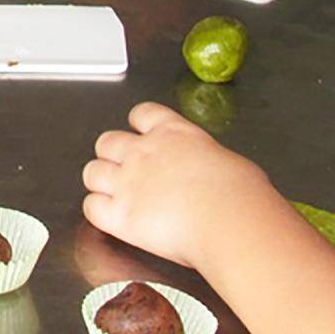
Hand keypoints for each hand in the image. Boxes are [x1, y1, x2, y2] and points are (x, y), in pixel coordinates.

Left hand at [81, 102, 279, 271]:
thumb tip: (213, 172)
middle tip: (125, 171)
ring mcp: (128, 181)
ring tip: (115, 196)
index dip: (137, 125)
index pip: (142, 114)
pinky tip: (112, 219)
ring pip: (92, 172)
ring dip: (101, 183)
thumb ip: (207, 160)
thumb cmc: (242, 196)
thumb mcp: (230, 161)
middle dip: (112, 155)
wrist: (232, 222)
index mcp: (174, 133)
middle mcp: (144, 151)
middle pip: (107, 141)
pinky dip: (98, 213)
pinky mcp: (120, 214)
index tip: (140, 134)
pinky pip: (91, 207)